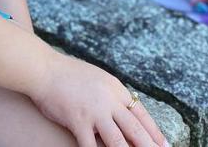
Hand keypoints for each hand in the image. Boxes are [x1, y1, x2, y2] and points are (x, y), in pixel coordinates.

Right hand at [31, 53, 167, 146]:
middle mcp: (109, 99)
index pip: (141, 113)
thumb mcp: (97, 78)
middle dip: (149, 146)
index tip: (164, 144)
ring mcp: (94, 111)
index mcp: (115, 88)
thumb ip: (110, 95)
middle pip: (135, 129)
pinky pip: (90, 145)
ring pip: (118, 141)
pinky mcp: (78, 120)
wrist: (43, 68)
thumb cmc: (66, 74)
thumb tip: (122, 111)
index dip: (154, 131)